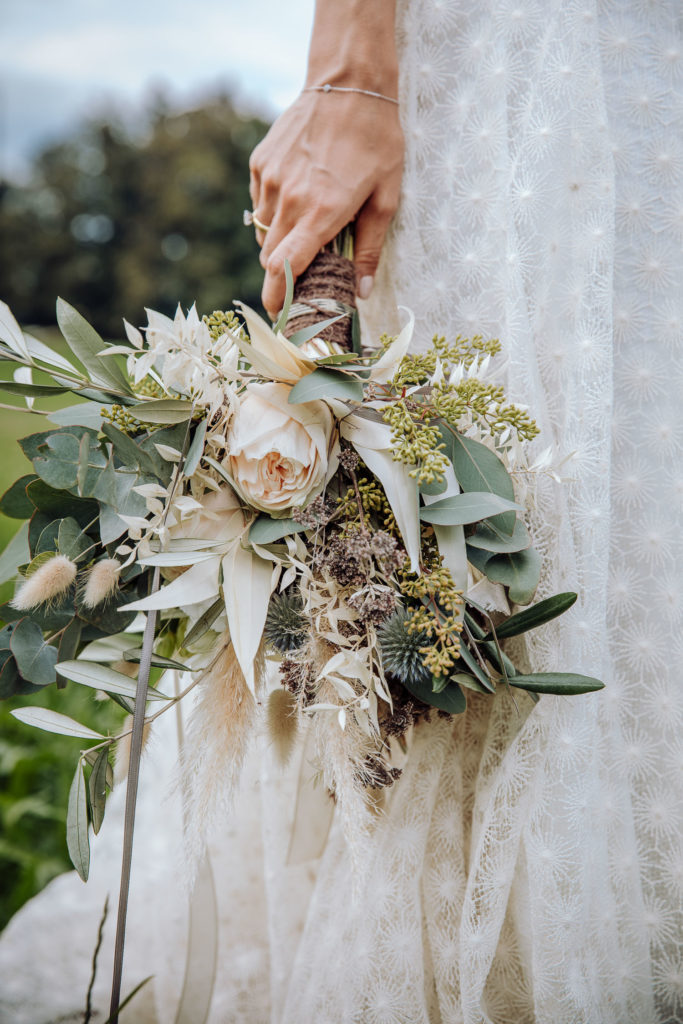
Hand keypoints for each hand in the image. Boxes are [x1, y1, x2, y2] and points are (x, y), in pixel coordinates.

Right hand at [249, 89, 403, 315]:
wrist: (349, 83)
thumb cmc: (376, 141)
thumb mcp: (386, 197)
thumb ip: (369, 248)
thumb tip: (361, 292)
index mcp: (322, 212)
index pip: (285, 268)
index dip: (277, 298)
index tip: (278, 315)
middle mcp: (290, 198)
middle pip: (270, 257)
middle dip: (281, 274)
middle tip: (301, 276)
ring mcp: (271, 178)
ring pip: (264, 231)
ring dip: (281, 240)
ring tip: (307, 226)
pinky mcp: (261, 163)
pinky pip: (261, 203)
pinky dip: (275, 211)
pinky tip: (299, 195)